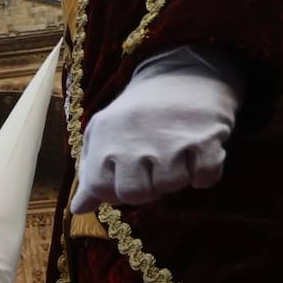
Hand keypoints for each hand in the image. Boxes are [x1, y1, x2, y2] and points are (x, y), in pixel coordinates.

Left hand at [70, 47, 242, 211]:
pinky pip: (205, 177)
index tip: (124, 177)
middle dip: (146, 189)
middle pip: (135, 194)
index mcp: (105, 137)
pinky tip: (197, 156)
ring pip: (171, 186)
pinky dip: (204, 174)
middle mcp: (134, 139)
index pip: (100, 188)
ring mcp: (171, 139)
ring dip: (176, 178)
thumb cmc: (138, 112)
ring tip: (175, 156)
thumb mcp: (104, 134)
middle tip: (152, 169)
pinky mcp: (205, 138)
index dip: (113, 191)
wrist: (184, 72)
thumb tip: (78, 209)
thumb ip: (90, 172)